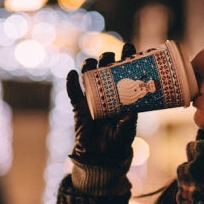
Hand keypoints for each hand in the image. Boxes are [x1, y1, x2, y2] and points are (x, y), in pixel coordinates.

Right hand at [66, 43, 137, 165]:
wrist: (101, 156)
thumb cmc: (118, 141)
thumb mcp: (126, 132)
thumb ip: (128, 122)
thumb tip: (131, 111)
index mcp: (122, 95)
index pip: (125, 73)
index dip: (126, 59)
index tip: (129, 48)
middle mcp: (107, 93)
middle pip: (105, 70)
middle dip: (107, 59)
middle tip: (110, 57)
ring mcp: (91, 99)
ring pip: (89, 77)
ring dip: (89, 67)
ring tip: (91, 63)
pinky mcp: (79, 107)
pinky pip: (73, 93)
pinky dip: (71, 83)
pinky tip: (72, 74)